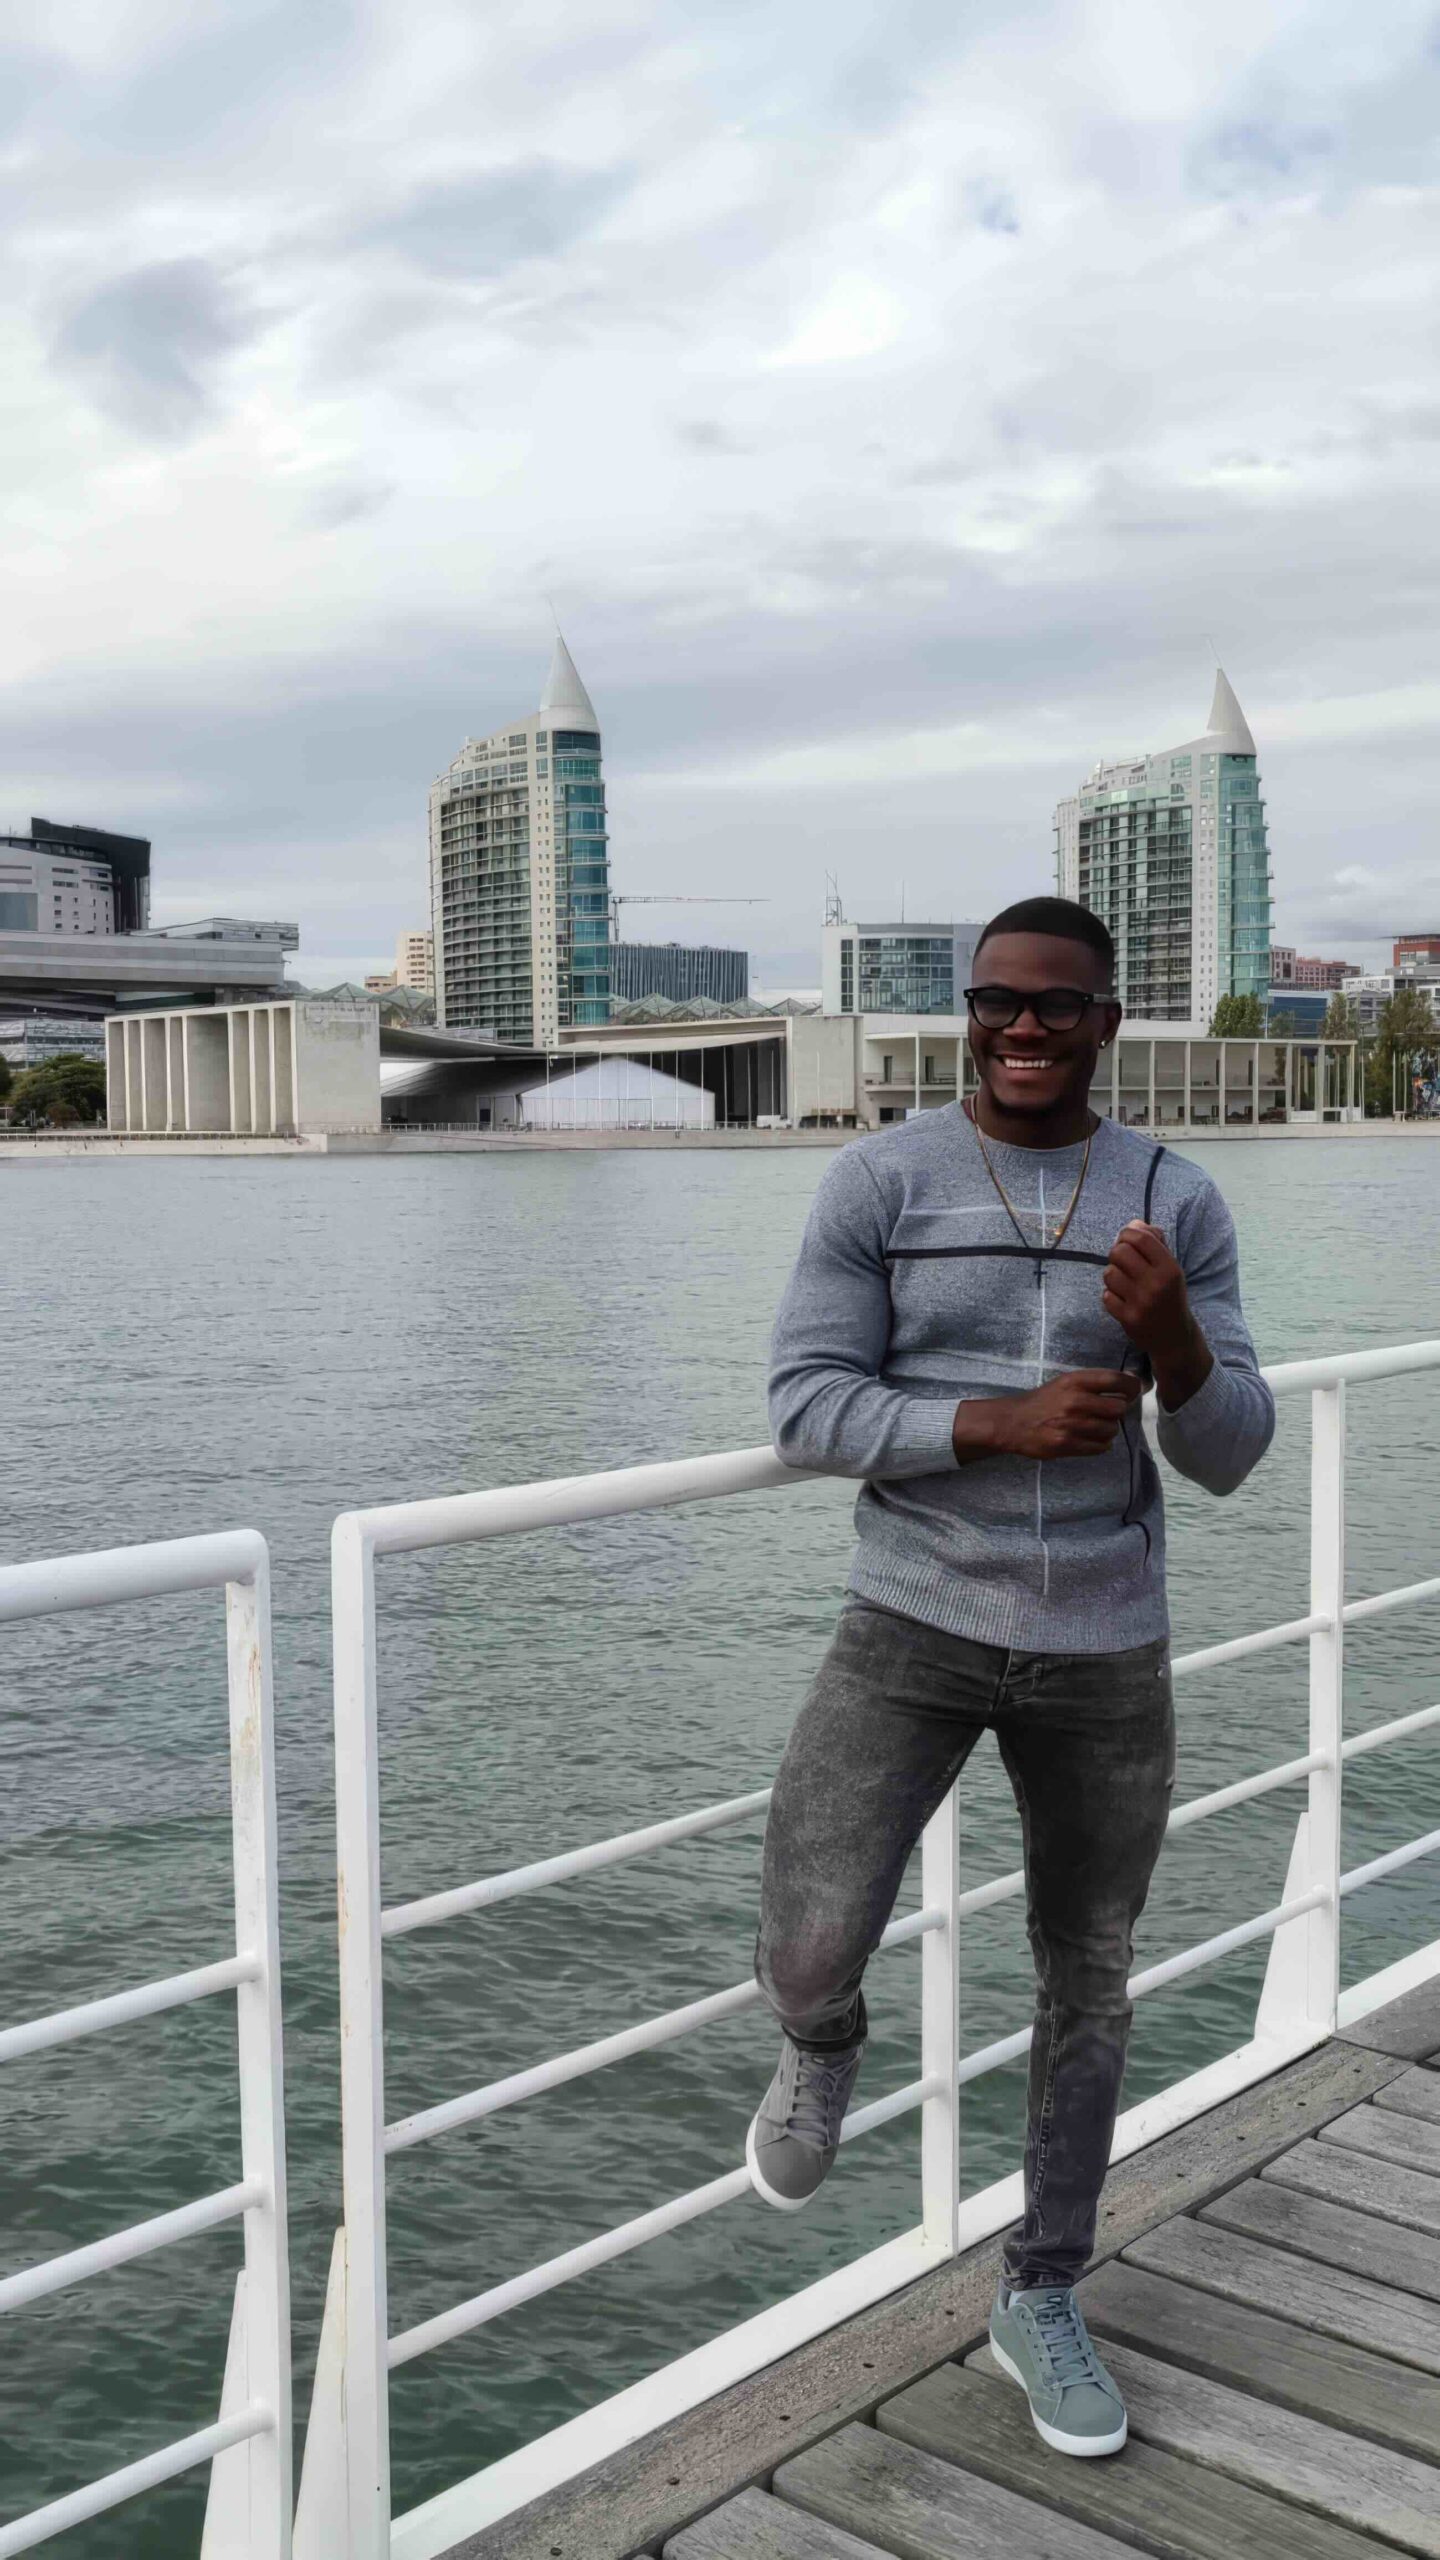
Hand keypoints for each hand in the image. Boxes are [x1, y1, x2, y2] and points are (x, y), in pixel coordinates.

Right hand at [953, 1370, 1143, 1463]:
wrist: (1014, 1422)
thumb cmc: (1045, 1400)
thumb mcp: (1066, 1382)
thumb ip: (1095, 1383)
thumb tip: (1133, 1383)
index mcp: (1075, 1381)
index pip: (1116, 1380)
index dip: (1132, 1387)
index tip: (1133, 1392)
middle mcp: (1075, 1401)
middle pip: (1119, 1408)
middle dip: (1117, 1412)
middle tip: (1108, 1413)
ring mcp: (1071, 1425)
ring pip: (1111, 1430)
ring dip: (1108, 1429)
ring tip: (1094, 1426)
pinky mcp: (1067, 1445)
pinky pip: (1100, 1447)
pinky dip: (1100, 1444)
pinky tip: (1089, 1438)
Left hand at [1103, 1221, 1211, 1409]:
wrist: (1174, 1337)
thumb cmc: (1170, 1296)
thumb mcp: (1171, 1269)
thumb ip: (1155, 1244)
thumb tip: (1133, 1224)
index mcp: (1170, 1268)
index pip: (1140, 1238)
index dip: (1127, 1233)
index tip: (1126, 1239)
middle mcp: (1156, 1284)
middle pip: (1119, 1252)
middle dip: (1117, 1253)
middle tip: (1123, 1262)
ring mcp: (1141, 1302)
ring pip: (1109, 1273)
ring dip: (1113, 1275)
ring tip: (1123, 1282)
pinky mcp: (1128, 1319)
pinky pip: (1106, 1295)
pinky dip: (1110, 1295)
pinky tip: (1122, 1298)